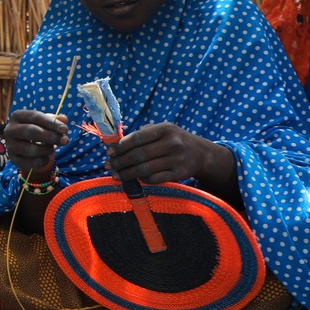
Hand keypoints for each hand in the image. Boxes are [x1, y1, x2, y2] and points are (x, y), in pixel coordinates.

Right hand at [3, 109, 66, 178]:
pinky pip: (31, 162)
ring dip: (47, 149)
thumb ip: (56, 120)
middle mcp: (10, 130)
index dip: (51, 123)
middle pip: (31, 131)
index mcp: (17, 116)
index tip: (65, 130)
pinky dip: (43, 161)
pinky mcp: (14, 159)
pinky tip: (46, 157)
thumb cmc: (38, 130)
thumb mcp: (46, 122)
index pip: (35, 116)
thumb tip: (64, 119)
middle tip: (65, 140)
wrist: (26, 146)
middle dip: (51, 136)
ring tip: (52, 148)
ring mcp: (10, 145)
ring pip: (31, 149)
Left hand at [107, 123, 229, 187]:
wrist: (200, 154)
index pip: (138, 137)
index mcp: (165, 129)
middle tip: (108, 165)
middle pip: (139, 155)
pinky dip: (142, 179)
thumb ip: (142, 134)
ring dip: (127, 173)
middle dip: (120, 161)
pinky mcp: (179, 174)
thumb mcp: (163, 130)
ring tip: (115, 175)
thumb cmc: (174, 140)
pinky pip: (155, 179)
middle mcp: (172, 143)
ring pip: (145, 169)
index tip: (109, 152)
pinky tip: (134, 179)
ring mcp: (176, 160)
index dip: (121, 146)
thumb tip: (116, 143)